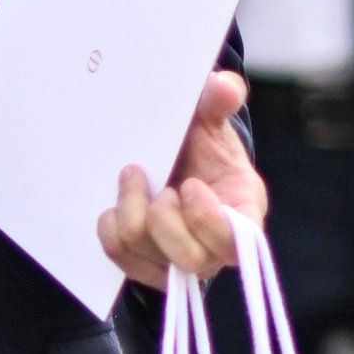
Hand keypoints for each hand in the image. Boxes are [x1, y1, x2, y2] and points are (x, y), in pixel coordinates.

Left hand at [99, 69, 265, 290]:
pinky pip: (118, 253)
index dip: (208, 219)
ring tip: (136, 178)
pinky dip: (110, 224)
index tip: (191, 184)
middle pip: (187, 257)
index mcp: (243, 213)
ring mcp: (178, 263)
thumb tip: (221, 86)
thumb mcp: (212, 121)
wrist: (175, 165)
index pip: (237, 241)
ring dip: (130, 207)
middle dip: (162, 215)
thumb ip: (219, 101)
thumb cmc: (202, 149)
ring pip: (142, 249)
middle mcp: (214, 249)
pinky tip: (118, 203)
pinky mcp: (146, 267)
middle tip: (162, 186)